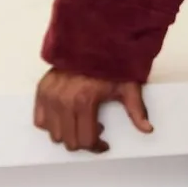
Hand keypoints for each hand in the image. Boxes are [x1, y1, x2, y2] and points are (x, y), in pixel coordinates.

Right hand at [34, 69, 152, 152]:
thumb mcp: (128, 87)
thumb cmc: (111, 63)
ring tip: (81, 123)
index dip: (97, 147)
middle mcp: (63, 100)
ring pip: (54, 134)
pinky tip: (65, 118)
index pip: (86, 140)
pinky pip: (40, 120)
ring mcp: (50, 96)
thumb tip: (147, 129)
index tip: (103, 144)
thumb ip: (137, 110)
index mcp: (84, 101)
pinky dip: (51, 124)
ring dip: (68, 134)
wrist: (94, 40)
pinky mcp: (42, 90)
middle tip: (94, 132)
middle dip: (83, 142)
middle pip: (69, 141)